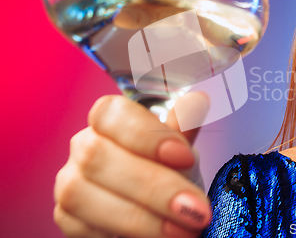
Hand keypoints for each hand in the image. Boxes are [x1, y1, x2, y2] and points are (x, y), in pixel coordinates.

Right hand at [53, 92, 211, 237]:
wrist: (161, 208)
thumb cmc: (170, 172)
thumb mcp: (183, 150)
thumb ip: (185, 127)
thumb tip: (199, 100)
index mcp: (110, 120)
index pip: (111, 113)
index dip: (146, 134)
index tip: (184, 156)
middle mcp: (84, 146)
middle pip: (98, 156)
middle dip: (153, 186)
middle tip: (195, 209)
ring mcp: (70, 182)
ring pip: (83, 195)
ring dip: (140, 218)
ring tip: (183, 231)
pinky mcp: (67, 218)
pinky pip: (80, 227)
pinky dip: (119, 235)